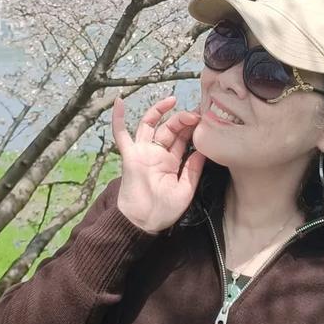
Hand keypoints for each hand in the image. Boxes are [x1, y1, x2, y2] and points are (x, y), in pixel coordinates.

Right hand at [111, 95, 204, 234]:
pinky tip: (120, 101)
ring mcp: (142, 152)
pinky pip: (121, 134)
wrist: (144, 222)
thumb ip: (193, 169)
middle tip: (195, 113)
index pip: (182, 139)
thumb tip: (204, 150)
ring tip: (173, 100)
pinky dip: (118, 118)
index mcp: (171, 162)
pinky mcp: (129, 155)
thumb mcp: (185, 189)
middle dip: (182, 119)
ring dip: (160, 111)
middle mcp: (157, 154)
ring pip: (150, 125)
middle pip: (170, 129)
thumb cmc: (164, 210)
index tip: (204, 119)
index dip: (192, 128)